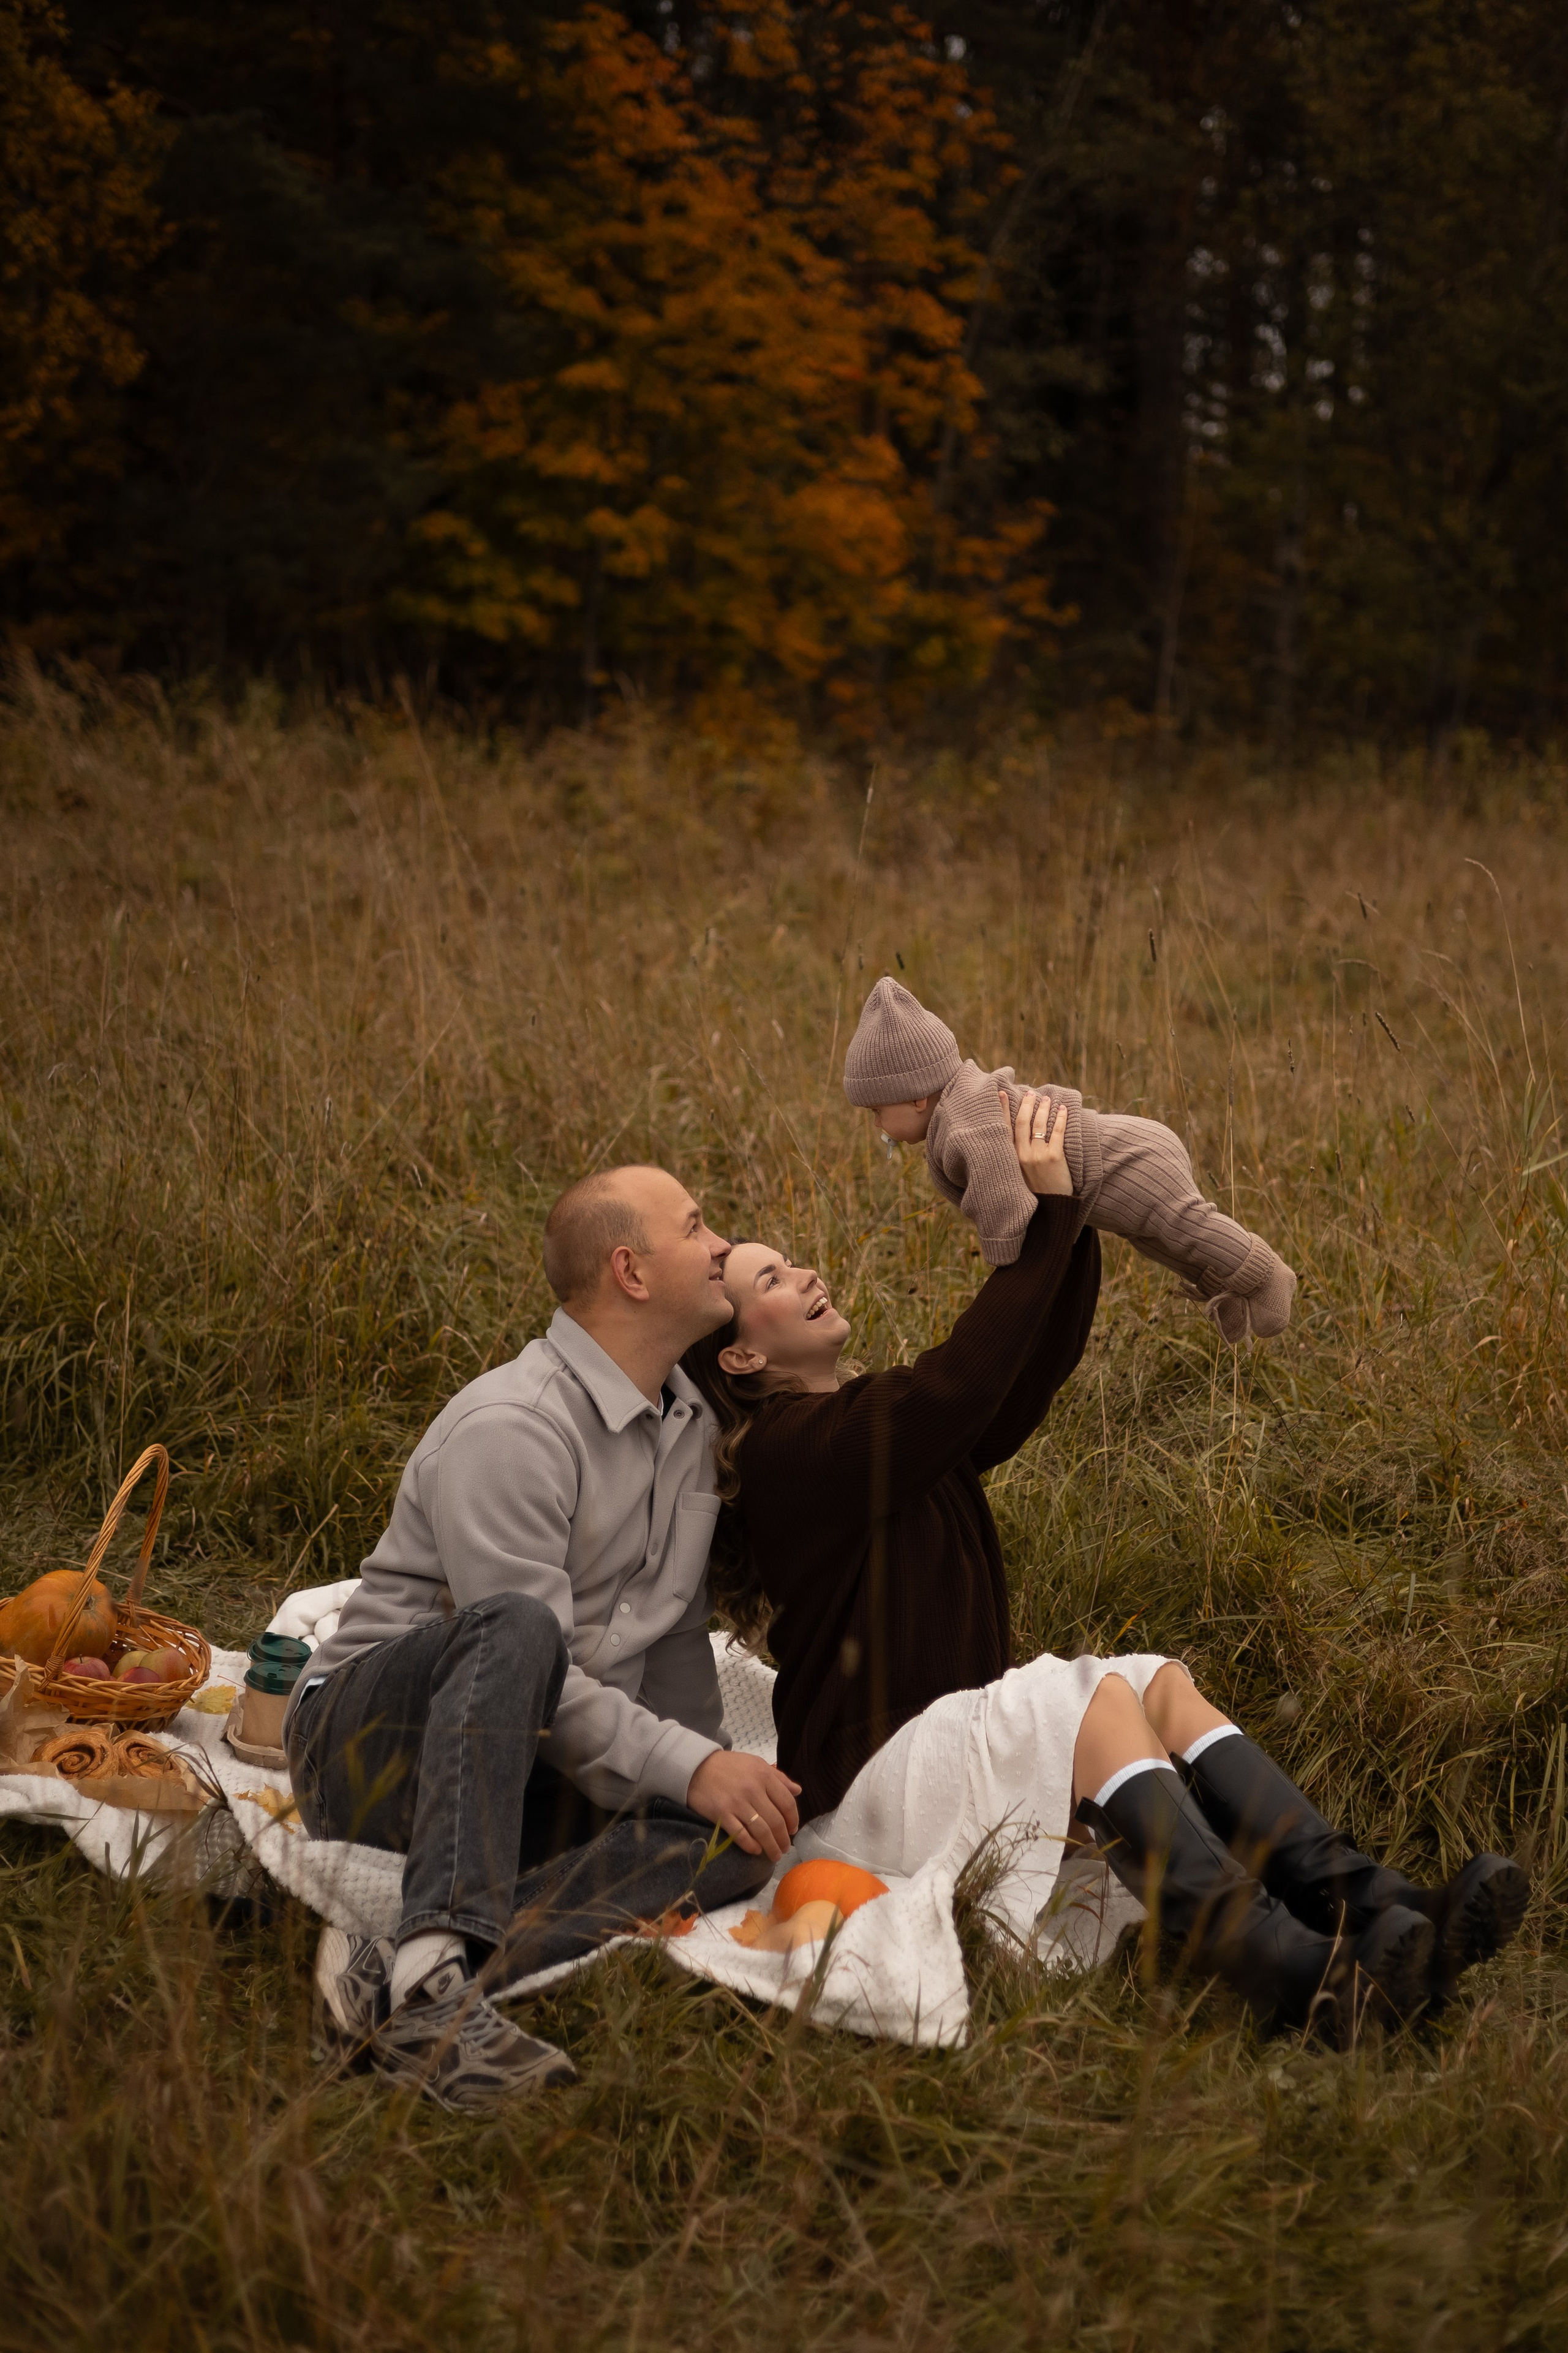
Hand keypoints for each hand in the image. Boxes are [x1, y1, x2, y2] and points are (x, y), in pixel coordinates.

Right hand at [687, 1749, 801, 1861]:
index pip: (787, 1803)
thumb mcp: (756, 1764)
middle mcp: (753, 1790)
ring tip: (775, 1855)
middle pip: (776, 1821)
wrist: (696, 1767)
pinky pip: (741, 1835)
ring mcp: (737, 1804)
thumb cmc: (729, 1765)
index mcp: (764, 1775)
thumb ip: (778, 1778)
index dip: (793, 1819)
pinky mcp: (722, 1815)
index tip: (793, 1830)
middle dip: (783, 1839)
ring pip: (762, 1831)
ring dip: (771, 1847)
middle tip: (785, 1848)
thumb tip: (798, 1791)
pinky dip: (751, 1846)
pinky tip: (756, 1851)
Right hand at [1008, 1088, 1072, 1196]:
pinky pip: (1058, 1132)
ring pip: (1039, 1124)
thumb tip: (1016, 1137)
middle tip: (1031, 1094)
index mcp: (1011, 1157)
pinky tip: (1063, 1110)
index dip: (1003, 1109)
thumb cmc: (1034, 1191)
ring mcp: (1038, 1155)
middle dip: (1027, 1104)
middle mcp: (1022, 1154)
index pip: (1005, 1128)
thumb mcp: (1018, 1173)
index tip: (1002, 1094)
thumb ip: (1015, 1156)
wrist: (1051, 1208)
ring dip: (1043, 1108)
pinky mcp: (1055, 1157)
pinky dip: (1061, 1118)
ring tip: (1047, 1099)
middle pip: (1022, 1121)